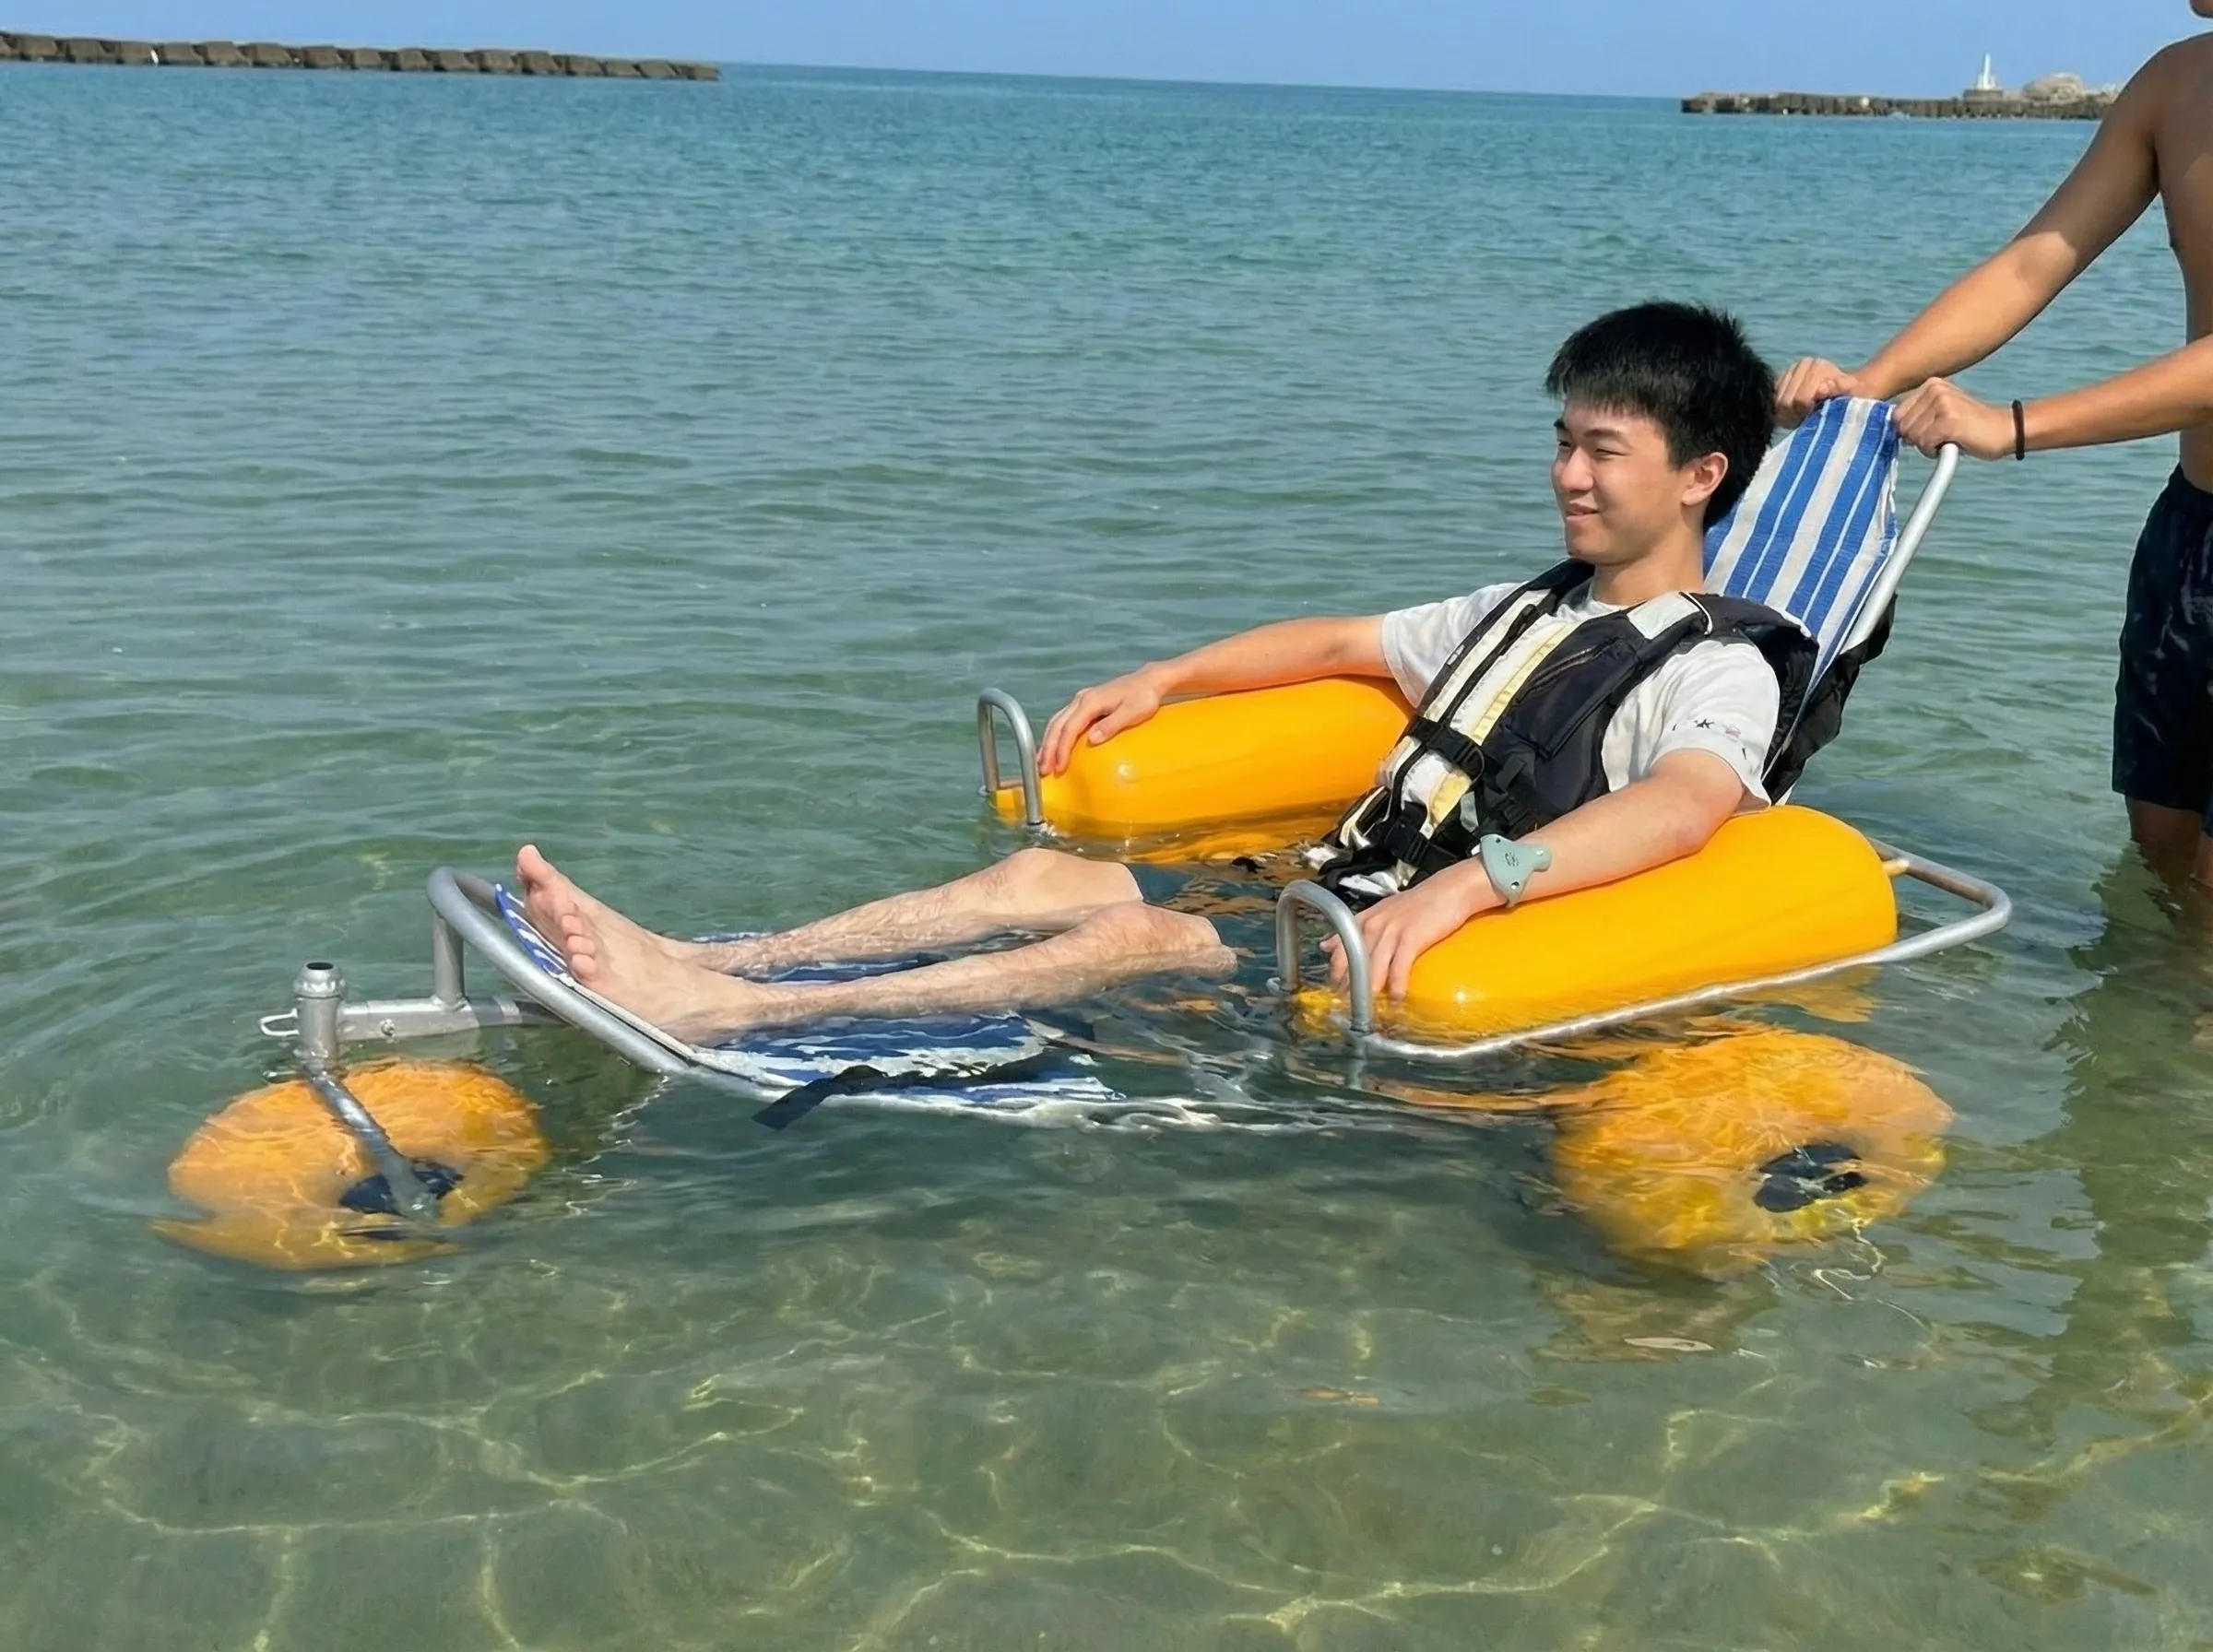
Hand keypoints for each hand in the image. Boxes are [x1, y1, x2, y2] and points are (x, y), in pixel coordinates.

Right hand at [1039, 668, 1164, 775]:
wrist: (1148, 681)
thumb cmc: (1144, 697)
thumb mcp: (1133, 712)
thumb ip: (1112, 725)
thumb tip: (1092, 740)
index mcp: (1090, 702)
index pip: (1069, 728)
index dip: (1062, 749)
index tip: (1059, 768)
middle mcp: (1080, 699)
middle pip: (1057, 725)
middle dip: (1048, 748)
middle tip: (1043, 770)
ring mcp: (1080, 700)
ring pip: (1056, 722)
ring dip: (1048, 743)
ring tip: (1042, 763)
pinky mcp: (1084, 704)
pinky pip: (1063, 720)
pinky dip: (1055, 735)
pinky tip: (1054, 748)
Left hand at [1325, 861, 1497, 999]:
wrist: (1450, 889)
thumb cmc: (1419, 903)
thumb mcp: (1381, 912)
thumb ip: (1354, 929)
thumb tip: (1326, 945)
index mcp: (1365, 919)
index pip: (1340, 948)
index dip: (1336, 972)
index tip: (1336, 989)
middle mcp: (1374, 925)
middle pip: (1354, 962)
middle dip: (1350, 986)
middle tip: (1351, 1006)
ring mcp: (1391, 931)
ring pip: (1373, 968)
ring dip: (1370, 991)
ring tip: (1370, 1010)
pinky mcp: (1411, 938)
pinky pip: (1399, 967)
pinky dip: (1397, 985)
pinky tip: (1396, 998)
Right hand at [1775, 357, 1867, 427]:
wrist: (1844, 389)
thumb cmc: (1851, 393)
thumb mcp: (1853, 392)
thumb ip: (1841, 388)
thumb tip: (1822, 389)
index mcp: (1816, 366)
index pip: (1801, 399)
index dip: (1806, 413)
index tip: (1814, 417)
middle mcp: (1799, 365)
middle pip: (1785, 401)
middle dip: (1794, 415)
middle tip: (1805, 420)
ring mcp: (1786, 373)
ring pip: (1775, 402)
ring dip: (1786, 415)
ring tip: (1799, 418)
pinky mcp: (1777, 382)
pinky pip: (1770, 402)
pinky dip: (1778, 411)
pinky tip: (1791, 414)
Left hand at [1893, 377, 2013, 459]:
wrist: (2005, 430)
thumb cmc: (1970, 427)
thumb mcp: (1940, 412)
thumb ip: (1917, 415)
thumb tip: (1895, 428)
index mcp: (1931, 384)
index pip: (1896, 414)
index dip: (1909, 430)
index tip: (1928, 432)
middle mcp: (1935, 389)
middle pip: (1901, 426)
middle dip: (1917, 439)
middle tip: (1941, 437)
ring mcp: (1942, 403)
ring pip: (1912, 436)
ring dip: (1927, 446)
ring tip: (1949, 439)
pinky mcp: (1948, 421)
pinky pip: (1924, 444)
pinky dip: (1934, 452)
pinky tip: (1952, 444)